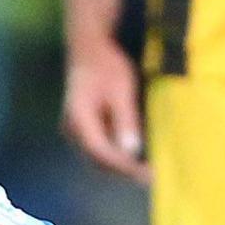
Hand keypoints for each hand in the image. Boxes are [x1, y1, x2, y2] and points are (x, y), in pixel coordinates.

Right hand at [61, 36, 148, 182]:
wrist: (89, 49)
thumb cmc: (107, 65)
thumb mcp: (121, 90)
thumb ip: (125, 120)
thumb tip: (132, 151)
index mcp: (79, 119)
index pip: (102, 152)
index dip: (126, 166)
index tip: (149, 173)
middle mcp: (72, 129)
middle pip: (98, 160)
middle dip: (125, 170)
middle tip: (153, 175)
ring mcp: (75, 130)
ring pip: (98, 157)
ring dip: (121, 165)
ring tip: (147, 168)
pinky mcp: (82, 128)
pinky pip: (99, 148)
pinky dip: (117, 154)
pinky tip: (136, 154)